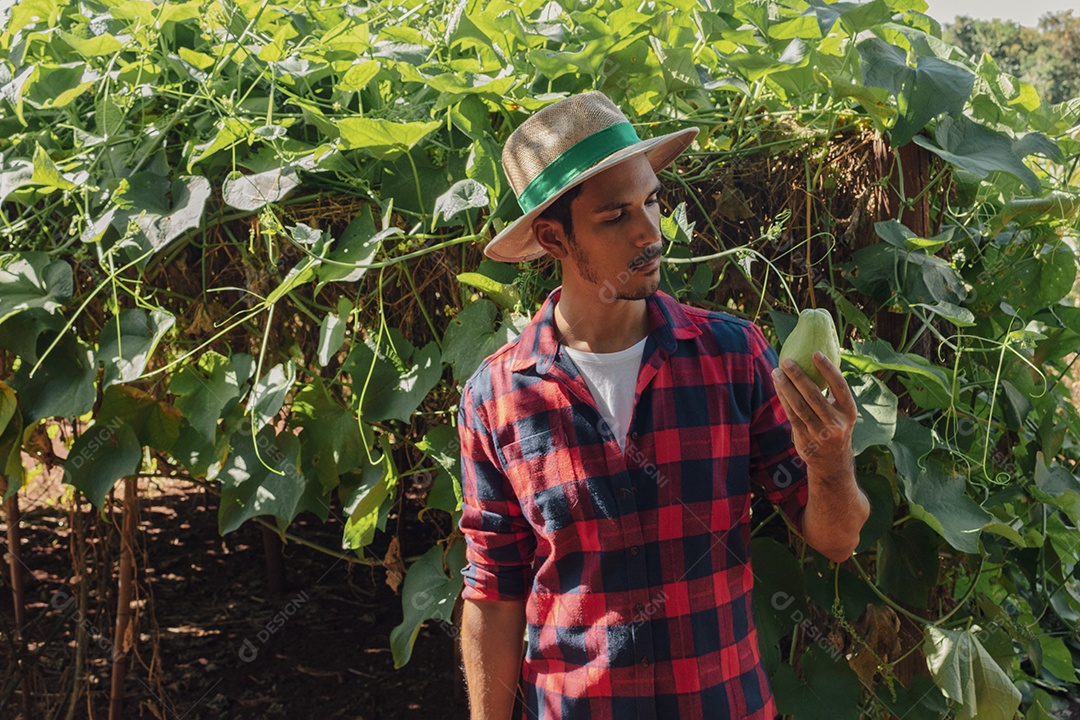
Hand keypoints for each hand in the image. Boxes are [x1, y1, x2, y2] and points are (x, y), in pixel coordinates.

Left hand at [771, 352, 856, 470]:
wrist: (832, 463)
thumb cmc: (835, 427)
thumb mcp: (841, 412)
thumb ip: (832, 392)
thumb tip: (818, 361)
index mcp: (849, 412)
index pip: (839, 386)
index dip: (828, 369)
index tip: (816, 353)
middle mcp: (836, 423)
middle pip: (814, 395)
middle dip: (798, 376)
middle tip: (787, 361)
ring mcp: (820, 433)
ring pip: (799, 406)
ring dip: (786, 387)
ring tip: (777, 372)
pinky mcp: (805, 439)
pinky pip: (792, 415)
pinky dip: (783, 400)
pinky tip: (778, 387)